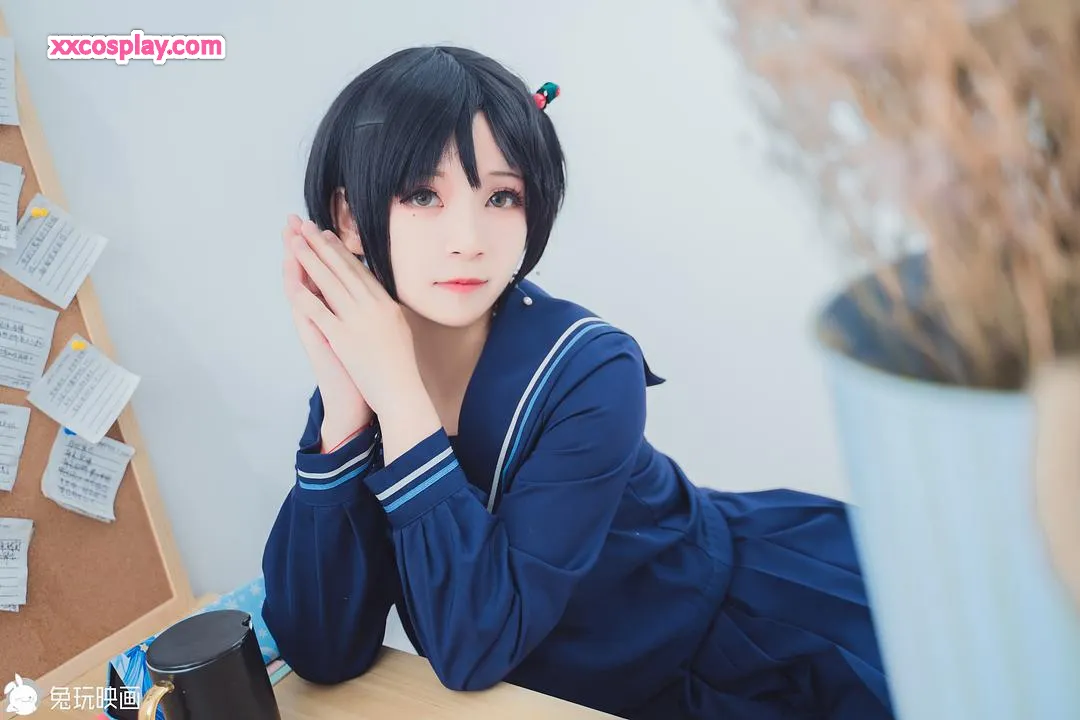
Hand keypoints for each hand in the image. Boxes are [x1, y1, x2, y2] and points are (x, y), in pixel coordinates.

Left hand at [287, 218, 428, 424]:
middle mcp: (372, 306)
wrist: (403, 393)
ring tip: (295, 241)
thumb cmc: (402, 368)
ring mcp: (357, 321)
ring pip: (329, 283)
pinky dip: (304, 295)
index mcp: (386, 304)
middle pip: (342, 269)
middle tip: (305, 226)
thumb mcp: (400, 330)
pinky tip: (291, 281)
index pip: (359, 271)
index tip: (327, 235)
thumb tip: (382, 299)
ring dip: (309, 260)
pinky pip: (318, 312)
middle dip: (321, 245)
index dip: (340, 251)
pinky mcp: (342, 338)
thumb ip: (387, 311)